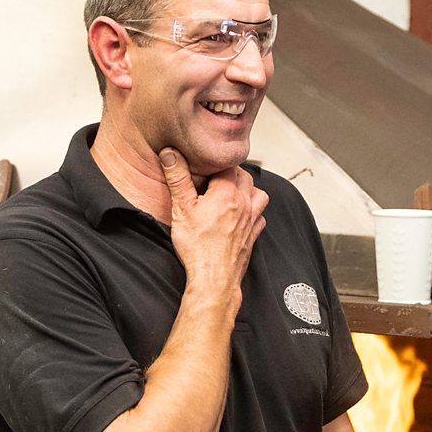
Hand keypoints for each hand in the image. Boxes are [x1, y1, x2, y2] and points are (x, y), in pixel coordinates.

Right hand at [159, 148, 267, 303]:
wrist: (214, 277)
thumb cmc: (198, 248)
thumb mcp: (181, 207)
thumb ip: (177, 178)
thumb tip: (171, 154)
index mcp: (228, 193)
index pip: (228, 165)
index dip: (215, 163)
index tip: (204, 167)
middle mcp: (245, 204)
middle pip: (244, 176)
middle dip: (230, 173)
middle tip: (213, 178)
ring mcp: (252, 220)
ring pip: (258, 193)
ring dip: (247, 190)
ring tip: (229, 193)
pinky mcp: (253, 235)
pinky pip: (260, 216)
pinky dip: (253, 211)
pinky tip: (241, 215)